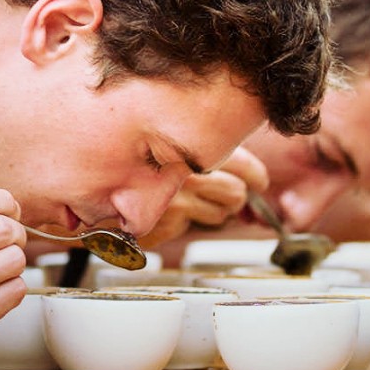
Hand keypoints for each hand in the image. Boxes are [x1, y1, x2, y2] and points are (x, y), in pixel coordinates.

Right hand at [139, 146, 268, 248]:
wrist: (110, 190)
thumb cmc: (145, 169)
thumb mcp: (179, 150)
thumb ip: (211, 155)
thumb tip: (251, 175)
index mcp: (191, 145)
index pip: (243, 163)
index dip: (256, 176)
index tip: (259, 183)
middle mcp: (185, 167)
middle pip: (237, 191)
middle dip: (236, 200)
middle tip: (228, 199)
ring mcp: (176, 194)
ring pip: (223, 211)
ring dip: (217, 212)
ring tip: (198, 204)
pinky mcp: (169, 216)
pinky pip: (201, 224)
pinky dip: (193, 221)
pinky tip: (176, 212)